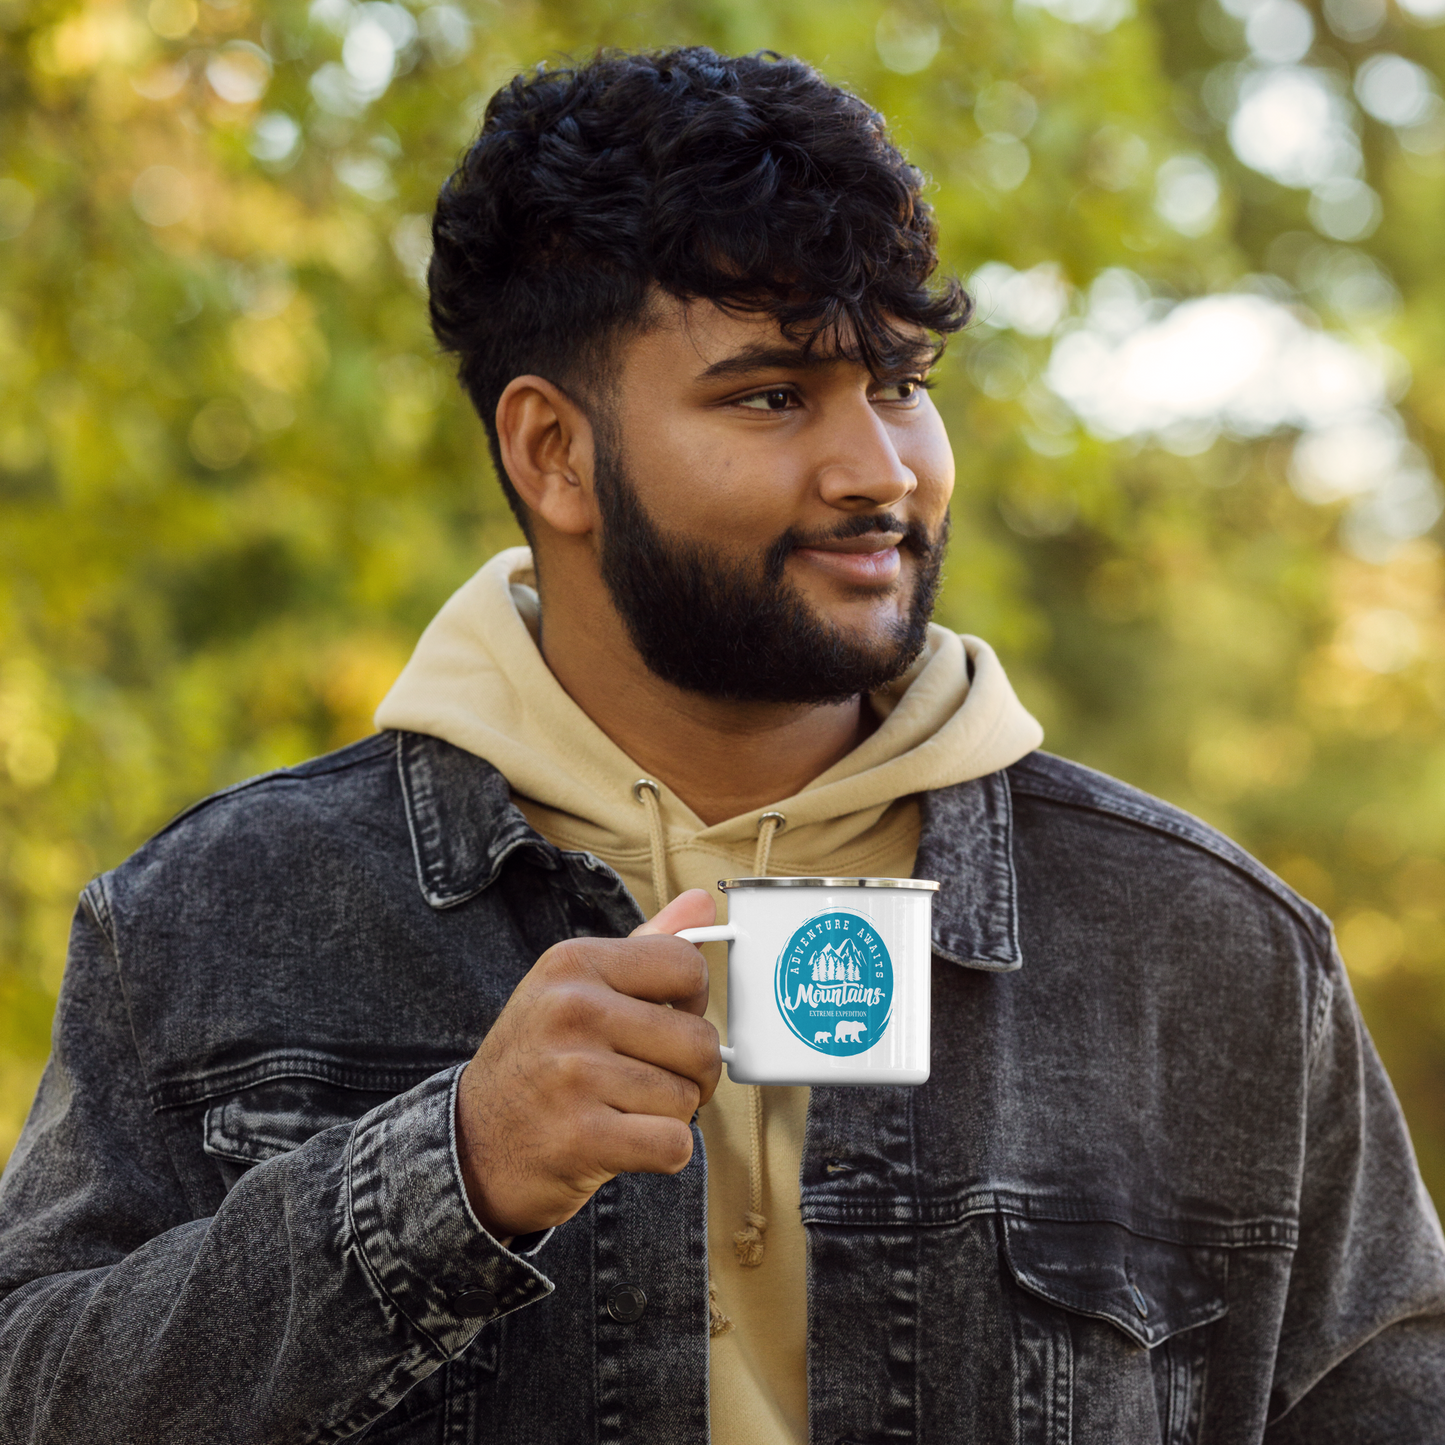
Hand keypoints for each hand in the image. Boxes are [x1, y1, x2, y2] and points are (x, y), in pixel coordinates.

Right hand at [455, 889, 720, 1240]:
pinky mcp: (580, 1137)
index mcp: (573, 962)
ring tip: (620, 1110)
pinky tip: (623, 1143)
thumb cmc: (539, 1061)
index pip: (686, 967)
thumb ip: (645, 945)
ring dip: (668, 1115)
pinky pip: (674, 1144)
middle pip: (698, 1041)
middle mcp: (571, 1009)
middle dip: (690, 1072)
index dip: (692, 1004)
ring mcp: (574, 1073)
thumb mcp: (575, 988)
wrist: (472, 1145)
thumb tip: (703, 899)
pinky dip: (662, 1153)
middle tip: (649, 1081)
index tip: (665, 1023)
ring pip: (687, 1097)